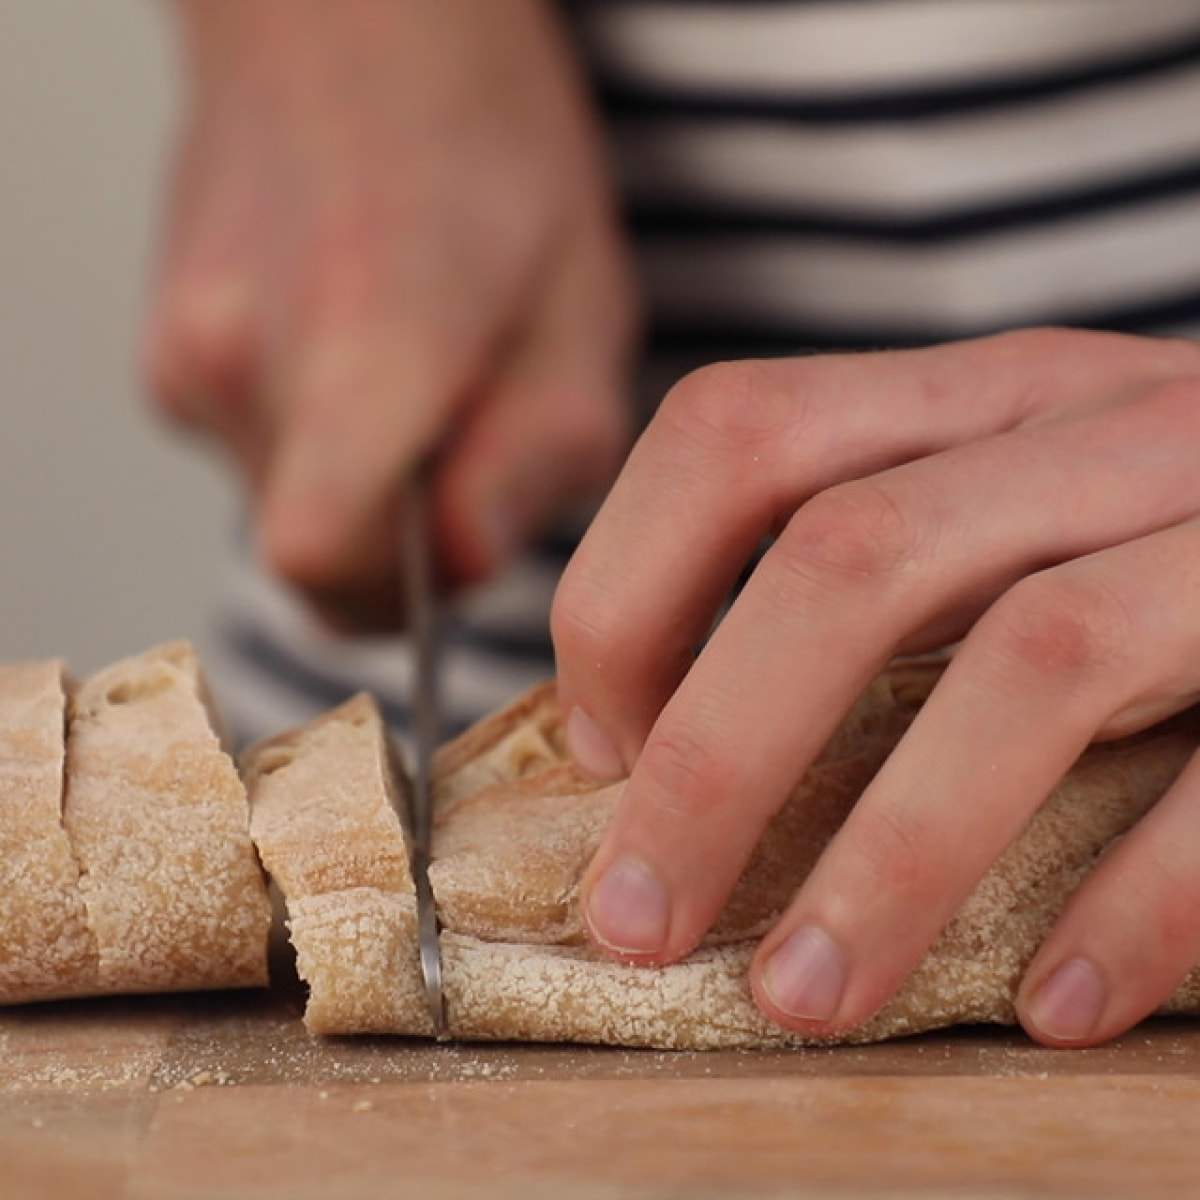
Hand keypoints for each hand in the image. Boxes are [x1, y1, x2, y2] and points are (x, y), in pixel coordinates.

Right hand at [144, 0, 637, 627]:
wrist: (355, 23)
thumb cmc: (487, 150)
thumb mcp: (582, 305)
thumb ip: (540, 457)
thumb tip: (464, 564)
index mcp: (370, 342)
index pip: (325, 562)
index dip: (404, 596)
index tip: (459, 542)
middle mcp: (247, 355)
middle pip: (311, 564)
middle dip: (402, 552)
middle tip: (459, 449)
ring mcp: (188, 358)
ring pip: (282, 515)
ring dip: (361, 493)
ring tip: (408, 380)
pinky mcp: (167, 360)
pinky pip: (256, 461)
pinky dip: (316, 446)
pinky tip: (355, 355)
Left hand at [551, 328, 1199, 1046]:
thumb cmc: (1134, 535)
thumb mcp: (981, 511)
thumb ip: (840, 589)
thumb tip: (634, 732)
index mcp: (968, 399)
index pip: (736, 432)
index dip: (629, 590)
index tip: (603, 744)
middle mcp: (1087, 431)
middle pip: (850, 557)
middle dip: (718, 756)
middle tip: (640, 919)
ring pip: (1029, 663)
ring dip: (892, 855)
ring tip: (804, 999)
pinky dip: (1134, 901)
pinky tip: (1049, 1002)